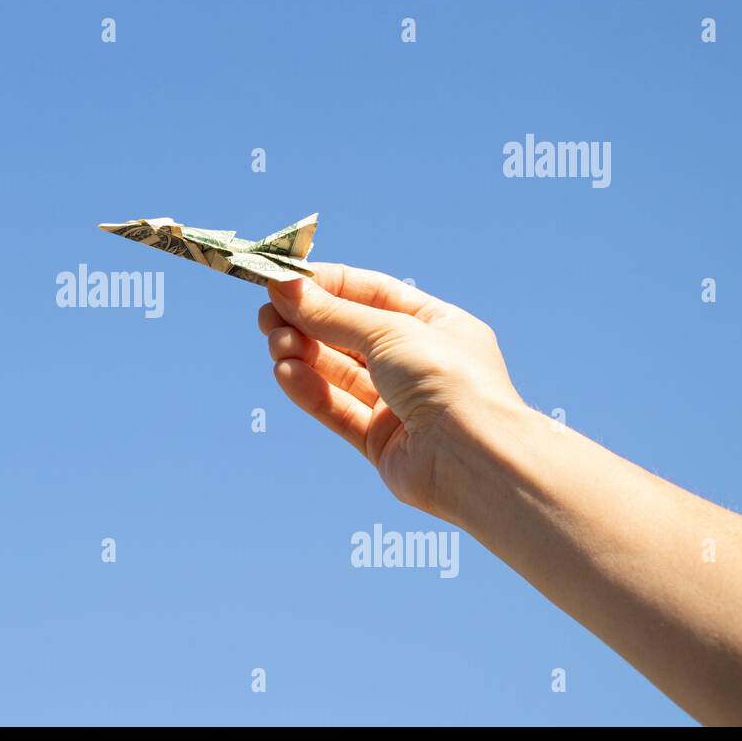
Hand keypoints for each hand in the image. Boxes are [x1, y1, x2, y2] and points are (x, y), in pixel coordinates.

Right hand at [258, 264, 524, 521]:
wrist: (474, 459)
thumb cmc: (448, 380)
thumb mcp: (389, 331)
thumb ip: (333, 313)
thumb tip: (284, 287)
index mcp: (436, 325)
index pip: (371, 295)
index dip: (326, 286)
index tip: (282, 281)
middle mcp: (418, 362)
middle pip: (348, 335)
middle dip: (307, 322)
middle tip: (267, 315)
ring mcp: (398, 403)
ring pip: (338, 372)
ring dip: (303, 354)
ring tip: (275, 343)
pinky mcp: (379, 441)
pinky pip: (337, 408)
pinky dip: (310, 389)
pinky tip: (285, 372)